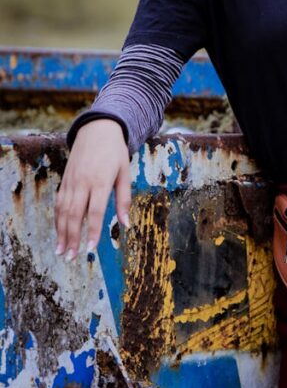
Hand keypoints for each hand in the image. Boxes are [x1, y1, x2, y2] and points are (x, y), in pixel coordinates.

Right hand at [54, 119, 130, 259]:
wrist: (97, 129)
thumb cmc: (115, 152)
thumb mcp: (125, 172)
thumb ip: (123, 198)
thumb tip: (126, 224)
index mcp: (100, 181)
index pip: (95, 211)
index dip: (92, 231)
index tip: (90, 249)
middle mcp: (83, 182)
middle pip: (75, 214)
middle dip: (72, 238)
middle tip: (71, 257)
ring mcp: (71, 181)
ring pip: (63, 211)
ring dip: (61, 232)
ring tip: (61, 251)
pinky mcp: (65, 180)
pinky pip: (59, 203)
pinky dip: (58, 219)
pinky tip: (59, 232)